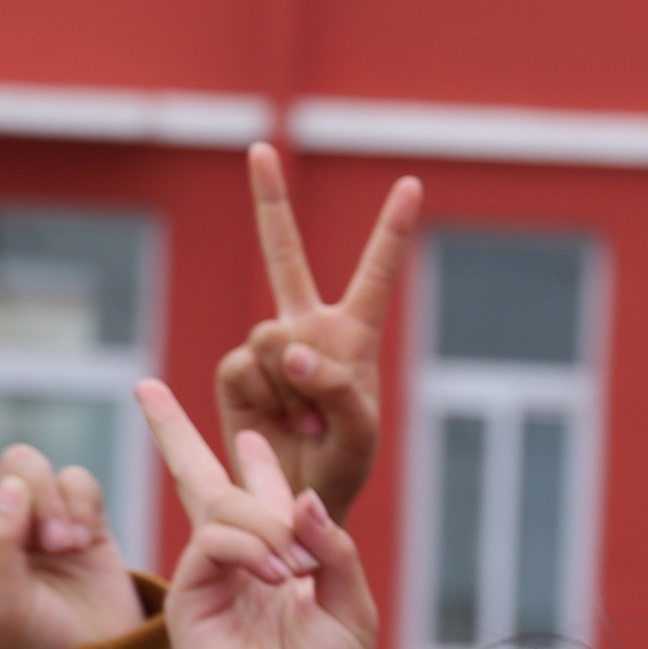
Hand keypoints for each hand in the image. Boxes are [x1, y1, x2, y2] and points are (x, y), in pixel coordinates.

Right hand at [138, 379, 376, 648]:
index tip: (250, 435)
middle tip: (146, 388)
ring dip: (266, 524)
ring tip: (296, 568)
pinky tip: (276, 573)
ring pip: (222, 506)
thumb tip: (301, 498)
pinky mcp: (188, 593)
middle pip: (199, 481)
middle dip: (173, 432)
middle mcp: (237, 562)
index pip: (258, 497)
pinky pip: (210, 538)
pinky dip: (247, 545)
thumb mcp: (351, 608)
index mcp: (278, 561)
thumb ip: (333, 551)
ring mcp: (208, 575)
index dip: (254, 462)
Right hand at [218, 145, 419, 524]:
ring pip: (270, 336)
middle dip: (268, 201)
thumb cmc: (343, 468)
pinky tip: (282, 423)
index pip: (374, 273)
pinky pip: (246, 365)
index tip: (411, 184)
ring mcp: (269, 348)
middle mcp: (307, 330)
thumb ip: (338, 387)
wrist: (296, 500)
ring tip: (309, 422)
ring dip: (293, 386)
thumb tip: (293, 349)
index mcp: (354, 335)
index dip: (391, 230)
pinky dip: (268, 398)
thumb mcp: (361, 434)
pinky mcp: (236, 371)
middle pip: (283, 254)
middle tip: (259, 148)